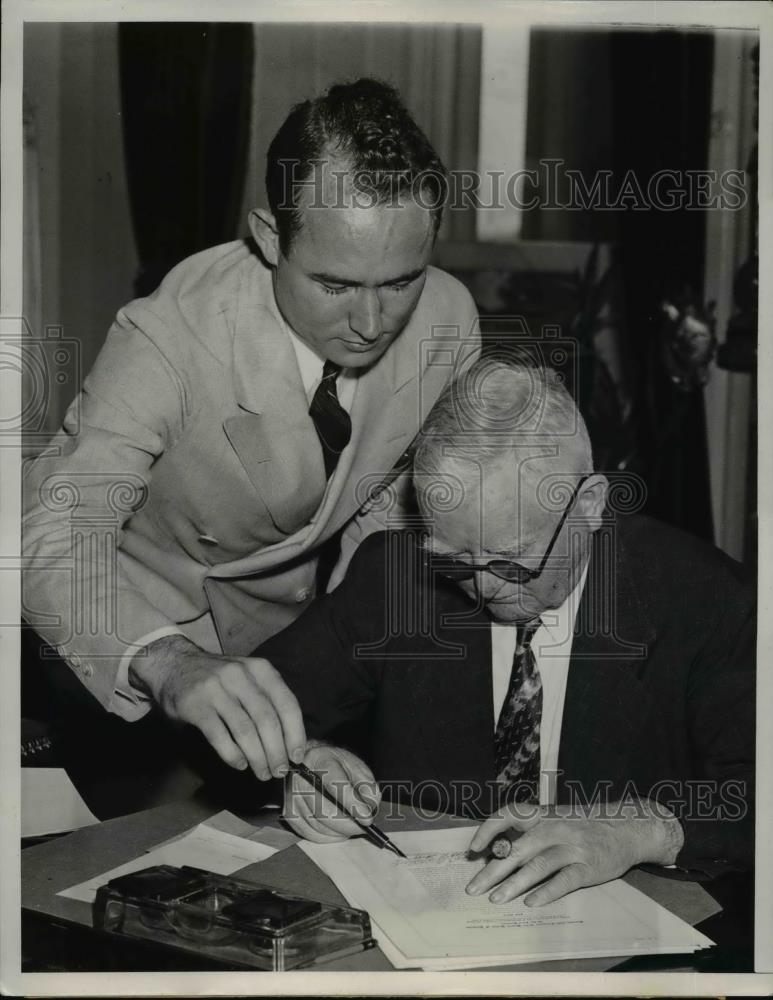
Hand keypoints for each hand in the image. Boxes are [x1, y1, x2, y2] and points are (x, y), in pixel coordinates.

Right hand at [129, 635, 305, 778]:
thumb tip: (289, 741)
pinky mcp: (195, 705)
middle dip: (277, 751)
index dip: (295, 733)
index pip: (287, 703)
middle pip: (267, 720)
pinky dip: (232, 754)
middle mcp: (241, 676)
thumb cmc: (219, 678)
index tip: (298, 756)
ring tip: (263, 773)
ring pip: (245, 730)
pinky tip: (240, 765)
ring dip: (258, 757)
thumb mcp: (247, 677)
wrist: (174, 664)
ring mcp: (216, 689)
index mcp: (260, 669)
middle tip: (279, 772)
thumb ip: (267, 699)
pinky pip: (219, 736)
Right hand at [282, 741, 380, 842]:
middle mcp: (301, 779)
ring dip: (340, 831)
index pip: (336, 785)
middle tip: (364, 826)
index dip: (353, 804)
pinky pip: (311, 835)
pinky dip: (329, 837)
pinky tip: (338, 829)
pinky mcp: (289, 814)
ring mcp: (292, 797)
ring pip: (319, 826)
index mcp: (320, 760)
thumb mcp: (354, 765)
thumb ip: (366, 783)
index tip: (367, 817)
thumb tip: (371, 805)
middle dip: (349, 824)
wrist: (308, 762)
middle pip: (325, 811)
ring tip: (352, 825)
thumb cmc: (334, 764)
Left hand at [466, 798, 683, 906]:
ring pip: (537, 866)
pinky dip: (546, 892)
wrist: (627, 828)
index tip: (473, 849)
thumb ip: (532, 831)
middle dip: (493, 870)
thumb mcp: (557, 819)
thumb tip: (499, 850)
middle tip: (473, 888)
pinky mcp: (588, 867)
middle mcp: (555, 827)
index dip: (488, 829)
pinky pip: (563, 881)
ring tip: (496, 899)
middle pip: (518, 849)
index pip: (509, 814)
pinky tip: (531, 903)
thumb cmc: (584, 826)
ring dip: (514, 884)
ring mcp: (572, 847)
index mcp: (544, 814)